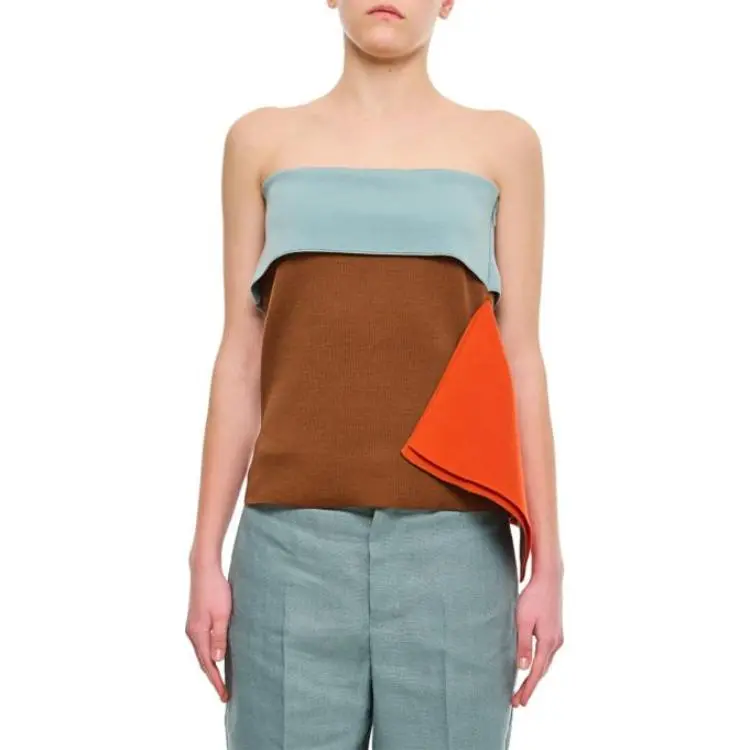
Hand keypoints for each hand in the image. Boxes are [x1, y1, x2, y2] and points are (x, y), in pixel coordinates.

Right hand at [185, 561, 231, 701]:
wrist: (204, 570)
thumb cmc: (216, 590)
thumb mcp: (222, 614)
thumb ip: (220, 637)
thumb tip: (217, 660)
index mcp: (197, 634)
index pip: (208, 664)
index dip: (216, 681)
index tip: (224, 695)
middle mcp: (192, 633)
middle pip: (203, 661)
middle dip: (213, 678)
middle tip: (225, 692)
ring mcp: (193, 626)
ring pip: (202, 653)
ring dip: (211, 667)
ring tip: (222, 679)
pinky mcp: (196, 620)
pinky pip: (202, 643)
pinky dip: (209, 654)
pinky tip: (216, 655)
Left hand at [512, 566, 563, 706]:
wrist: (549, 579)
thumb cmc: (533, 598)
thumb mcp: (523, 621)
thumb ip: (523, 645)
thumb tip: (522, 668)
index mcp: (548, 642)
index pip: (536, 673)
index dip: (527, 689)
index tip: (519, 703)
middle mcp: (556, 643)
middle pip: (542, 671)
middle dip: (530, 687)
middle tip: (518, 701)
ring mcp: (558, 637)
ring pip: (546, 664)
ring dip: (535, 677)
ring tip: (523, 688)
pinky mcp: (556, 631)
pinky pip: (547, 655)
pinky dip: (540, 665)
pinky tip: (533, 666)